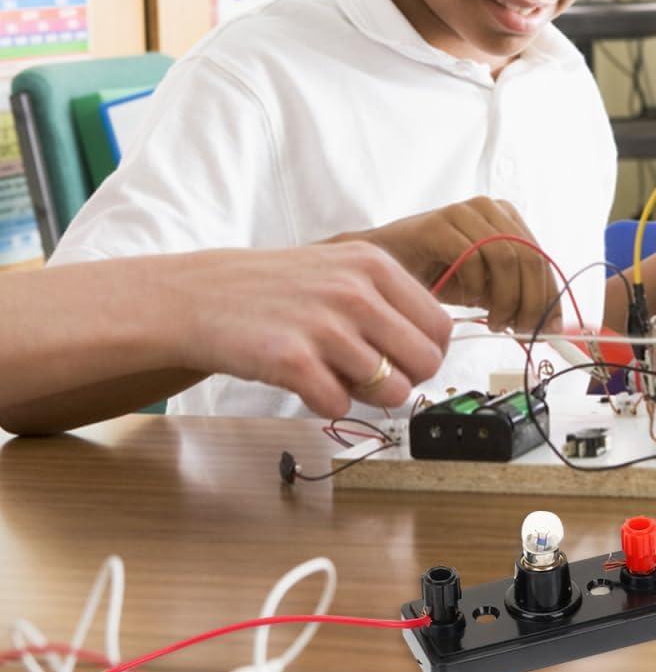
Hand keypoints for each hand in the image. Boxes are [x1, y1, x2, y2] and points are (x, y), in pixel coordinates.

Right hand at [174, 241, 452, 418]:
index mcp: (374, 265)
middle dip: (403, 379)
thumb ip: (387, 299)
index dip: (426, 353)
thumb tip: (433, 347)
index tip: (403, 361)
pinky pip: (339, 406)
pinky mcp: (291, 360)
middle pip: (424, 362)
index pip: (439, 327)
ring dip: (365, 395)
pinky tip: (306, 383)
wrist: (198, 295)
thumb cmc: (275, 288)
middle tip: (370, 376)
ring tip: (334, 375)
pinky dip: (326, 404)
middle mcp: (355, 291)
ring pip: (390, 390)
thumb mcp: (341, 268)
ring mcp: (324, 325)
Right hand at [346, 197, 560, 334]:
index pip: (541, 257)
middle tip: (521, 329)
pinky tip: (469, 301)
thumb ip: (515, 294)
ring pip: (506, 256)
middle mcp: (489, 208)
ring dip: (506, 298)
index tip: (550, 328)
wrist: (382, 268)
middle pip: (529, 256)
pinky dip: (476, 286)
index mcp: (506, 218)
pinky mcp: (439, 223)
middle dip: (531, 300)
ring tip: (495, 321)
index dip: (550, 295)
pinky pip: (473, 256)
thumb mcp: (486, 286)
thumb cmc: (437, 275)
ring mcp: (464, 212)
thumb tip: (549, 323)